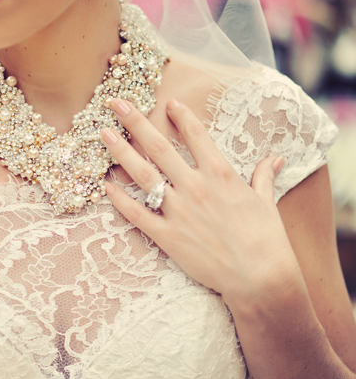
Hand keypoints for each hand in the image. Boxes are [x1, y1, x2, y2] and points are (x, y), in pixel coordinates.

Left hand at [101, 98, 302, 306]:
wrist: (260, 277)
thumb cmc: (267, 240)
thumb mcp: (266, 202)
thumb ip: (264, 176)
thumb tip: (275, 159)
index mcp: (220, 174)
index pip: (196, 135)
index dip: (181, 115)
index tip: (167, 101)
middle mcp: (195, 187)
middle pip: (160, 147)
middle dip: (137, 122)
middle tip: (117, 103)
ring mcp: (178, 211)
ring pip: (143, 175)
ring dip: (121, 152)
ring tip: (103, 133)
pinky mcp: (167, 236)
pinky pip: (137, 214)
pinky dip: (120, 200)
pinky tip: (106, 186)